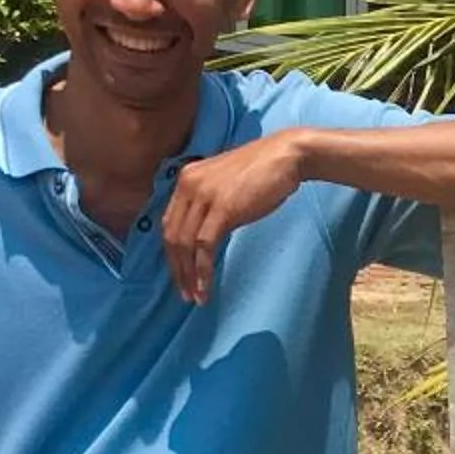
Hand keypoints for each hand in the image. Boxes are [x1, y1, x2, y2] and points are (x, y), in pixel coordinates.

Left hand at [160, 134, 307, 303]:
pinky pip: (204, 246)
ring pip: (185, 244)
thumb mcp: (225, 184)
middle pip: (172, 236)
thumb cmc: (263, 172)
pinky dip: (203, 270)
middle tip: (184, 293)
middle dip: (176, 269)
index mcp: (186, 179)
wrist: (285, 157)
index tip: (180, 274)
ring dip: (188, 275)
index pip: (169, 223)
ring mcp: (204, 196)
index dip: (171, 253)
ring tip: (195, 296)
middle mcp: (188, 185)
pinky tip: (206, 286)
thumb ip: (210, 202)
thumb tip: (206, 231)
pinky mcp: (222, 209)